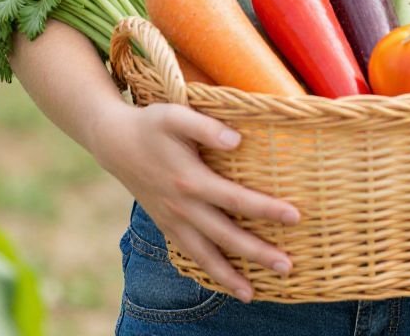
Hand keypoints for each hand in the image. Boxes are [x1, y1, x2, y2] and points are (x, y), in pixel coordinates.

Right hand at [95, 100, 300, 302]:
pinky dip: (206, 271)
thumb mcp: (176, 116)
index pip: (236, 199)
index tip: (294, 217)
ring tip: (252, 294)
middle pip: (225, 236)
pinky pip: (189, 254)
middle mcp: (183, 206)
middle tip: (287, 267)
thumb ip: (206, 127)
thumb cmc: (151, 124)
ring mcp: (172, 219)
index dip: (266, 209)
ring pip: (204, 255)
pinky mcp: (165, 225)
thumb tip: (237, 140)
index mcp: (190, 179)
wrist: (114, 142)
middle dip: (257, 253)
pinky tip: (222, 281)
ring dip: (230, 276)